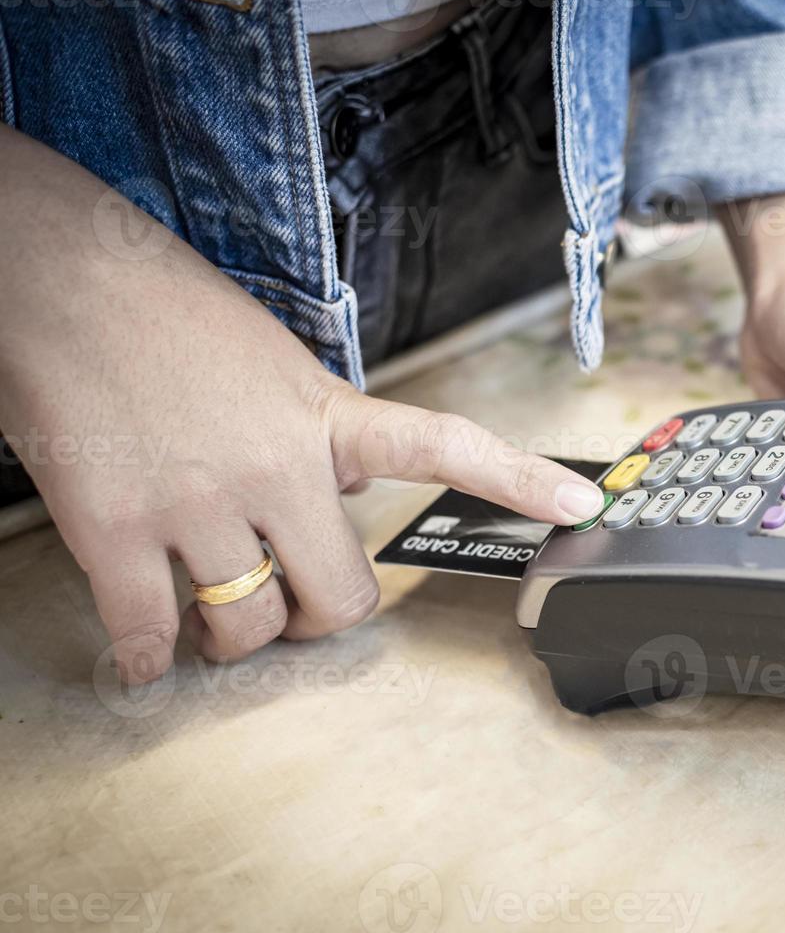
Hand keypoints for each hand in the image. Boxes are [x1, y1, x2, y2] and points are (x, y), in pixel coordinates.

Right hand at [0, 126, 607, 683]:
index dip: (519, 479)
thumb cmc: (163, 311)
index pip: (442, 447)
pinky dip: (150, 658)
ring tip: (211, 618)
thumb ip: (317, 435)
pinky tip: (148, 652)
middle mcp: (275, 465)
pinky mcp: (116, 528)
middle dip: (317, 620)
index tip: (579, 504)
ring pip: (248, 627)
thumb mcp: (274, 365)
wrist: (56, 274)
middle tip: (292, 610)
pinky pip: (149, 633)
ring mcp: (198, 501)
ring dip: (233, 639)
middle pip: (341, 599)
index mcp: (323, 416)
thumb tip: (336, 500)